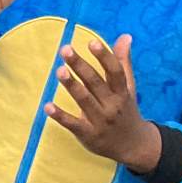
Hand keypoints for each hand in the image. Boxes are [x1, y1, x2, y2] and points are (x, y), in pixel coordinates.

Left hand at [47, 35, 161, 170]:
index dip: (104, 57)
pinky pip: (73, 124)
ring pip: (84, 101)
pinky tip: (47, 106)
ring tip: (59, 70)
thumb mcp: (128, 88)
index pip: (114, 72)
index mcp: (122, 92)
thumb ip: (122, 62)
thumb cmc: (126, 110)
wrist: (134, 146)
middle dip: (81, 66)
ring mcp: (100, 121)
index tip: (92, 42)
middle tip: (66, 49)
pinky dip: (60, 116)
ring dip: (71, 86)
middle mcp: (112, 105)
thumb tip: (125, 36)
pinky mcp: (88, 134)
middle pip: (95, 83)